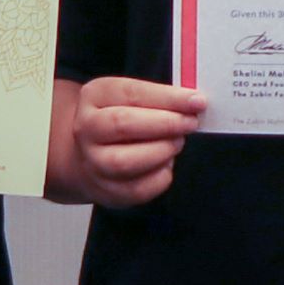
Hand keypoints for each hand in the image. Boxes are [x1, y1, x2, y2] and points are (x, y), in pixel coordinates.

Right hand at [51, 76, 207, 210]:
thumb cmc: (120, 122)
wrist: (91, 155)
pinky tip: (165, 164)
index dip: (168, 98)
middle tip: (190, 123)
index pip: (132, 93)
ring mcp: (93, 162)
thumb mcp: (131, 98)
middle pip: (124, 124)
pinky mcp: (106, 190)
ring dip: (161, 151)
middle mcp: (86, 129)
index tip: (197, 101)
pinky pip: (137, 189)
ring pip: (126, 161)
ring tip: (176, 143)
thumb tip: (194, 103)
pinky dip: (160, 176)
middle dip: (165, 123)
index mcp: (94, 97)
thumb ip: (159, 98)